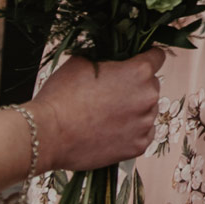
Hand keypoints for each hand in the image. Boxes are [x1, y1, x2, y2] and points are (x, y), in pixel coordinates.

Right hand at [30, 47, 165, 172]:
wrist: (47, 134)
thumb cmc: (62, 95)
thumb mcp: (83, 61)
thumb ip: (107, 57)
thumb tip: (113, 58)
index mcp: (139, 71)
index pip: (157, 56)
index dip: (146, 57)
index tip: (136, 62)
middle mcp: (148, 96)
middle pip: (151, 84)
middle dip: (136, 86)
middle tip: (111, 93)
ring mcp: (145, 123)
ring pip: (147, 110)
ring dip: (135, 109)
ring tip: (107, 115)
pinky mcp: (138, 146)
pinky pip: (143, 133)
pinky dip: (132, 131)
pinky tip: (111, 130)